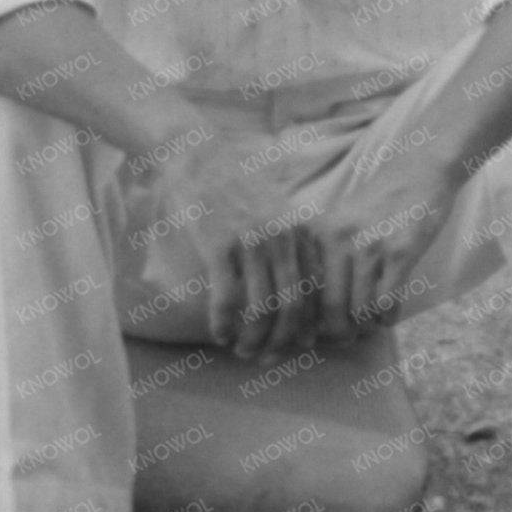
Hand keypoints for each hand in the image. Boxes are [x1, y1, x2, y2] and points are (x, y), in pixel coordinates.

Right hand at [135, 121, 316, 359]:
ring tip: (241, 351)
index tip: (294, 348)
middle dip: (282, 341)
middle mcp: (281, 239)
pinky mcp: (219, 244)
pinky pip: (227, 298)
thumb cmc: (233, 185)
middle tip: (266, 358)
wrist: (197, 153)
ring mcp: (251, 242)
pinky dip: (224, 323)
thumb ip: (288, 246)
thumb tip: (294, 290)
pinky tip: (218, 335)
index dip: (306, 327)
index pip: (314, 292)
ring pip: (261, 308)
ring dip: (252, 339)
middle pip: (292, 307)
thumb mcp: (273, 210)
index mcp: (298, 232)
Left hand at [289, 153, 461, 344]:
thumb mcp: (335, 223)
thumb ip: (319, 261)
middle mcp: (337, 239)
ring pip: (360, 310)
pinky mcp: (400, 252)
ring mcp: (369, 246)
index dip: (298, 326)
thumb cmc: (375, 205)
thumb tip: (307, 318)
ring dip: (366, 326)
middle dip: (338, 333)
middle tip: (346, 338)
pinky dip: (388, 318)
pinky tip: (389, 315)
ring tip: (369, 324)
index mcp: (315, 233)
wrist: (418, 171)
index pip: (299, 292)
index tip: (298, 345)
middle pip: (330, 309)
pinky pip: (387, 303)